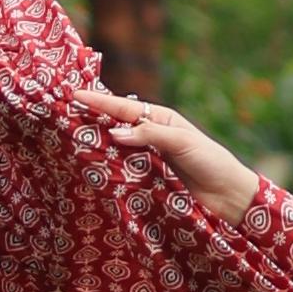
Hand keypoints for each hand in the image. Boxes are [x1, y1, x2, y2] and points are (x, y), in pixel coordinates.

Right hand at [75, 83, 260, 223]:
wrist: (229, 196)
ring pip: (116, 148)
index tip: (75, 95)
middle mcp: (151, 136)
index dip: (99, 102)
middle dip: (92, 119)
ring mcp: (148, 158)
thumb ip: (150, 135)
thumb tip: (115, 133)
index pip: (124, 108)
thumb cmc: (211, 162)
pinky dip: (107, 167)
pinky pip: (123, 170)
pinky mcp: (148, 180)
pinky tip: (91, 166)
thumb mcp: (183, 142)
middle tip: (63, 113)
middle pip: (115, 125)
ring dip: (96, 144)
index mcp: (160, 119)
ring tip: (69, 137)